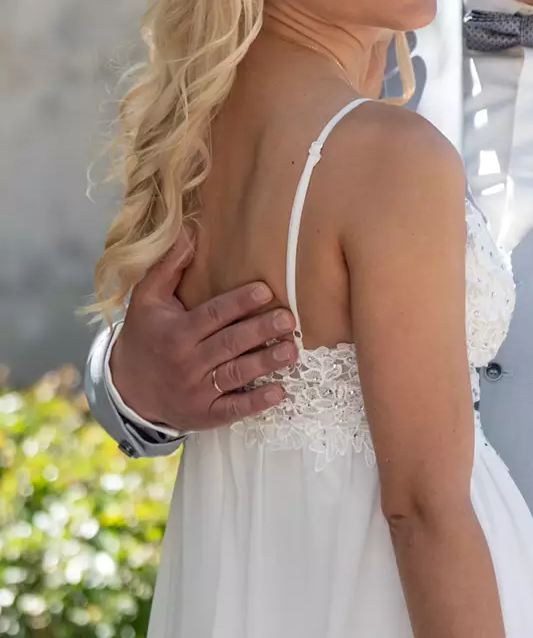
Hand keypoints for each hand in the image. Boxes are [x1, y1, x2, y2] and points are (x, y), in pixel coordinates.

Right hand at [109, 229, 297, 431]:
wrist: (127, 389)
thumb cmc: (145, 335)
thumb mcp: (147, 299)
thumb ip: (169, 266)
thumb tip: (190, 231)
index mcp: (176, 333)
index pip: (213, 315)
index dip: (239, 302)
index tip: (266, 290)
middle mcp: (186, 363)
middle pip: (229, 344)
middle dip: (260, 331)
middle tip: (289, 320)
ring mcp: (196, 391)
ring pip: (235, 374)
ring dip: (265, 363)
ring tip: (292, 351)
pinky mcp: (204, 414)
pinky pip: (232, 409)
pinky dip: (255, 403)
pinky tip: (280, 392)